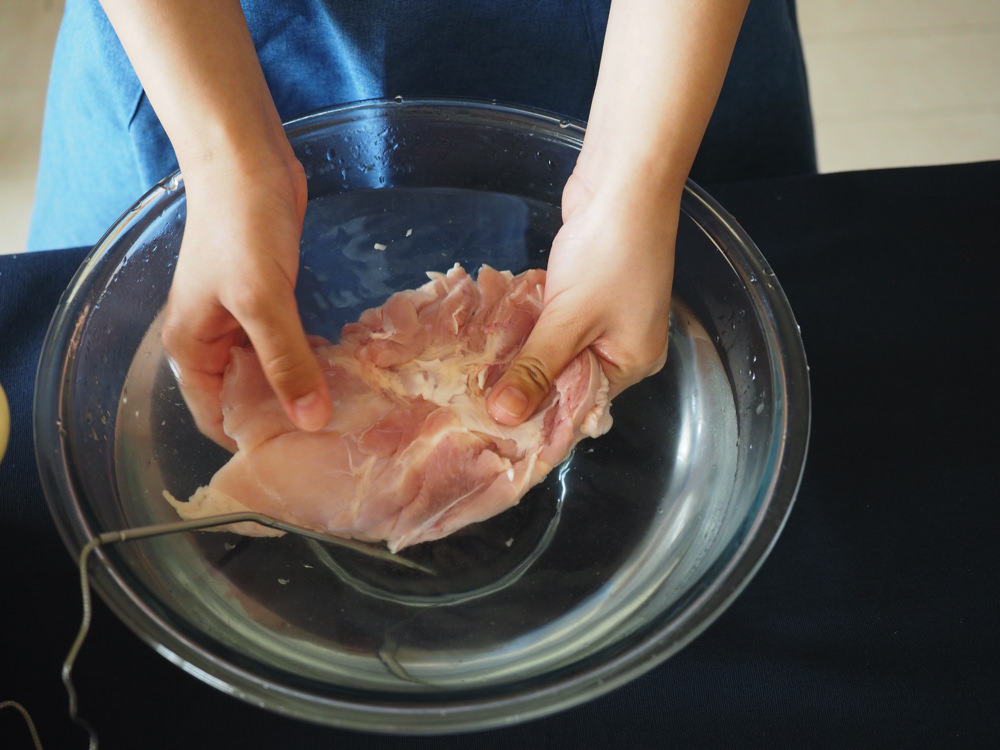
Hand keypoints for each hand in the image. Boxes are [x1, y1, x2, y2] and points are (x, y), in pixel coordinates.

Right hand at [161, 151, 330, 449]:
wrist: (247, 160)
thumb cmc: (241, 227)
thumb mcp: (262, 301)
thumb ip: (286, 361)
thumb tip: (310, 421)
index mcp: (193, 351)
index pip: (217, 420)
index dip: (255, 443)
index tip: (303, 461)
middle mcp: (213, 343)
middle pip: (247, 401)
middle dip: (285, 420)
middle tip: (337, 442)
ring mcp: (241, 321)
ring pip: (271, 373)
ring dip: (302, 389)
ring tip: (348, 414)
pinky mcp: (269, 301)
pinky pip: (287, 345)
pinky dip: (309, 359)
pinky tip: (343, 373)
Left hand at [486, 170, 675, 424]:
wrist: (624, 182)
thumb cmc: (610, 253)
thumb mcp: (570, 320)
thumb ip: (536, 369)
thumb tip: (504, 416)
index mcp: (633, 363)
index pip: (582, 405)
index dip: (540, 415)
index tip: (494, 426)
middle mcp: (623, 345)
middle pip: (567, 377)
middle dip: (526, 382)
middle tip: (476, 397)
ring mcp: (605, 315)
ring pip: (556, 347)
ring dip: (523, 351)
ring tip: (477, 370)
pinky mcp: (586, 289)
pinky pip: (553, 320)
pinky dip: (529, 323)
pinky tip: (495, 330)